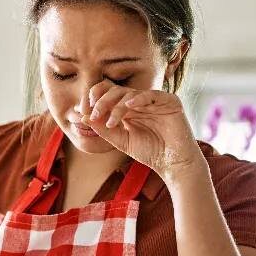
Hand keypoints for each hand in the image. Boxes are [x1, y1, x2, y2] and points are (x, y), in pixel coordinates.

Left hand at [70, 81, 203, 180]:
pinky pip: (151, 95)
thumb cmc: (150, 152)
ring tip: (111, 123)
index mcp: (128, 108)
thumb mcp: (121, 141)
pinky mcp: (170, 102)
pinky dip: (138, 99)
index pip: (108, 94)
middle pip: (115, 91)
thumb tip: (82, 117)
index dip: (94, 98)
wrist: (173, 164)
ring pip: (130, 93)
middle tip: (93, 114)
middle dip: (101, 101)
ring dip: (116, 106)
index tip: (83, 111)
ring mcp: (154, 100)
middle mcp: (140, 101)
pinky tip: (128, 107)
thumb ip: (104, 129)